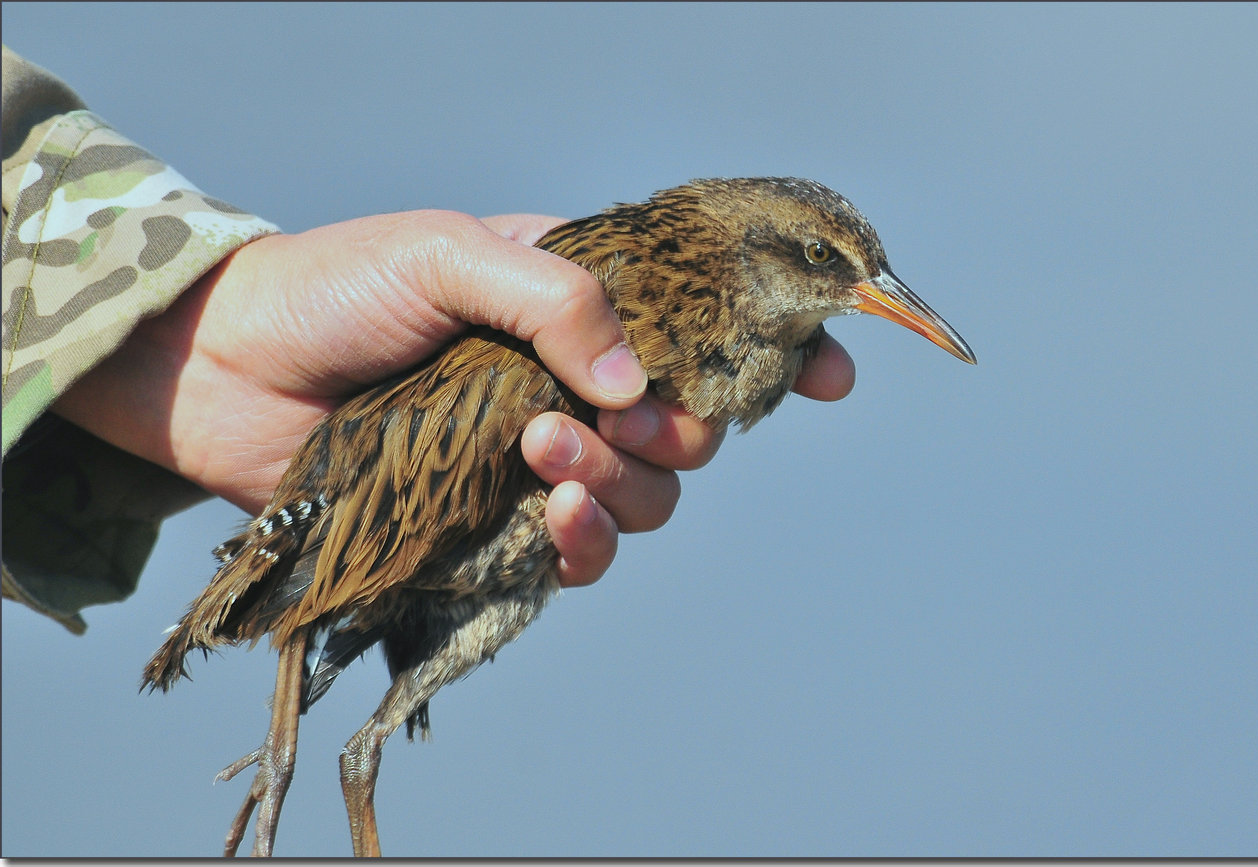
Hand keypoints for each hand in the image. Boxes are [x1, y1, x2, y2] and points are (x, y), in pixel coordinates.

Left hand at [53, 210, 854, 586]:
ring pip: (648, 498)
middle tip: (625, 419)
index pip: (705, 330)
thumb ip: (556, 299)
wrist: (229, 368)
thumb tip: (635, 385)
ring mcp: (540, 459)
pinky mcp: (496, 525)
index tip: (830, 375)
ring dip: (620, 484)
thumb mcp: (452, 252)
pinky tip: (555, 517)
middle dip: (685, 432)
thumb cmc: (338, 287)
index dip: (776, 353)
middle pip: (693, 430)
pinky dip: (586, 544)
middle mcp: (577, 385)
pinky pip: (580, 555)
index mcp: (583, 306)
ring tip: (544, 450)